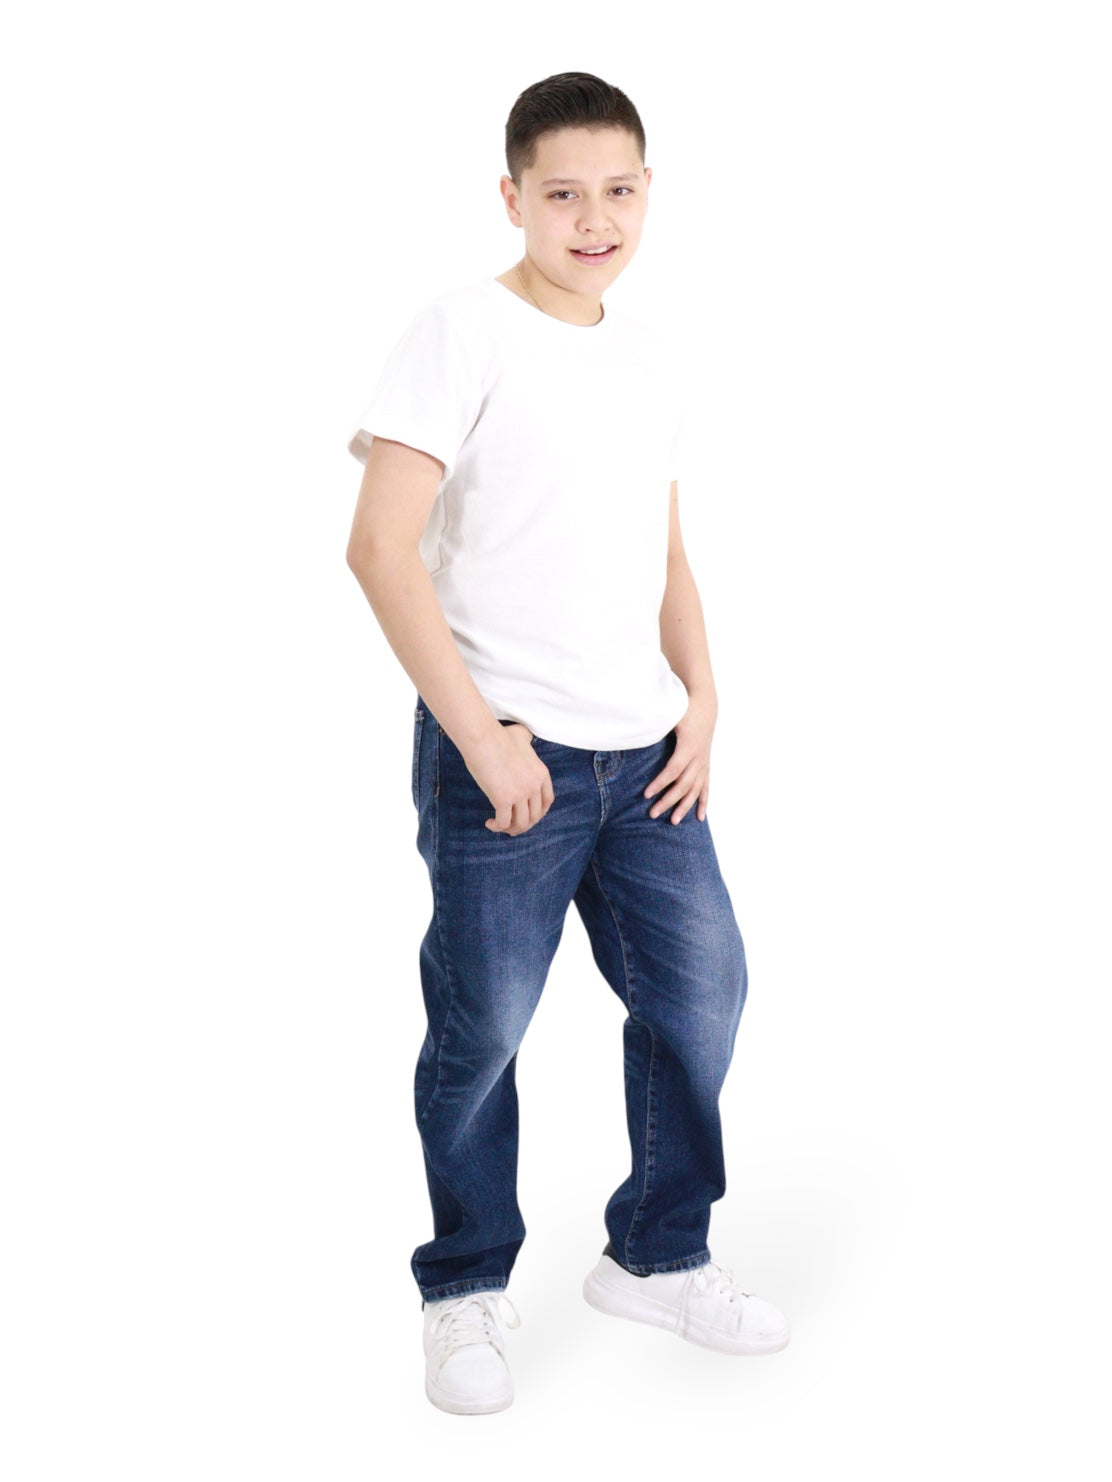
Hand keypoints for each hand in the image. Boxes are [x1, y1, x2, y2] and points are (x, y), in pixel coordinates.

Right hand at [463, 723, 554, 835]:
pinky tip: (490, 823)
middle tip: (511, 825)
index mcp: (541, 773)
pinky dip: (497, 827)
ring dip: (511, 829)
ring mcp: (520, 793)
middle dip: (524, 824)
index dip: (539, 813)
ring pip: (521, 823)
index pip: (547, 801)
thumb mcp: (522, 735)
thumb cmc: (498, 735)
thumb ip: (527, 738)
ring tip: (499, 826)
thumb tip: (526, 736)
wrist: (483, 738)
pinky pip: (504, 822)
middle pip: (535, 816)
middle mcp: (534, 786)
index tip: (528, 816)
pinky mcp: (503, 799)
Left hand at [644, 694, 716, 823]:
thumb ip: (655, 723)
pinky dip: (703, 803)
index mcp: (688, 747)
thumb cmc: (684, 708)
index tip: (646, 794)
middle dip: (667, 801)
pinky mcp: (706, 765)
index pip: (673, 770)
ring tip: (672, 821)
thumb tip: (634, 729)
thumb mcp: (669, 713)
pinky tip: (698, 818)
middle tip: (652, 814)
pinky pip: (705, 788)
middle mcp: (698, 758)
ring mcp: (704, 763)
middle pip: (682, 785)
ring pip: (695, 790)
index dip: (660, 783)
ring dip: (684, 807)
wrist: (705, 705)